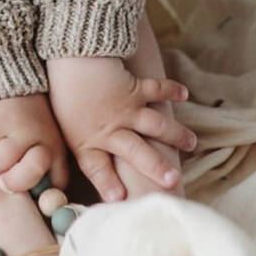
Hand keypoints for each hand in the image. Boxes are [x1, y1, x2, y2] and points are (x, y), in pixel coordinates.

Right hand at [0, 93, 68, 193]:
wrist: (16, 84)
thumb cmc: (27, 125)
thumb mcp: (44, 148)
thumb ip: (41, 176)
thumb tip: (38, 204)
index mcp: (56, 153)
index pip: (52, 188)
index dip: (34, 191)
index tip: (24, 184)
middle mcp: (42, 141)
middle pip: (18, 181)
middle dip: (7, 180)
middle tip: (5, 170)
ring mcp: (20, 129)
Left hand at [48, 55, 192, 201]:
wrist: (68, 57)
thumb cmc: (63, 97)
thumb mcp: (65, 131)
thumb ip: (81, 153)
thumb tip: (72, 182)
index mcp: (87, 141)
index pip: (97, 168)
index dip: (107, 183)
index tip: (118, 198)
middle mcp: (109, 128)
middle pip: (135, 150)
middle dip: (154, 166)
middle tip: (172, 180)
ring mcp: (125, 108)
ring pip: (155, 124)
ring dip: (175, 134)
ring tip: (191, 144)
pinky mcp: (134, 87)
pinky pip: (156, 89)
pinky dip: (171, 90)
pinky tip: (183, 94)